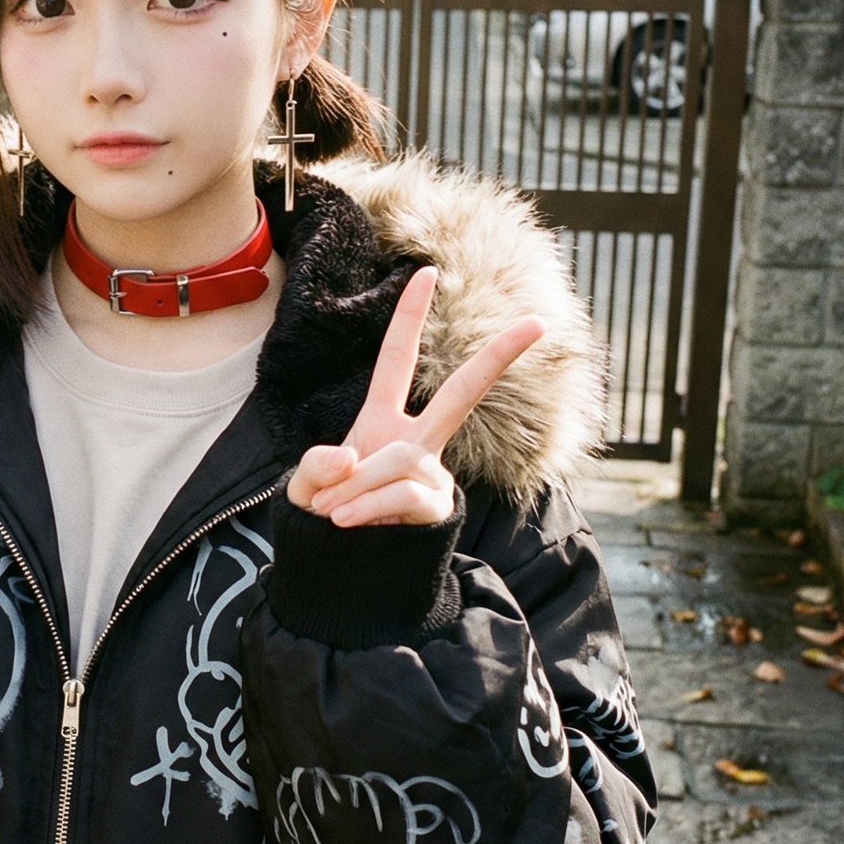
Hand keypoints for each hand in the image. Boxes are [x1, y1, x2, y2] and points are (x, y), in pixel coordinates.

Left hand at [287, 265, 545, 526]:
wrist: (337, 572)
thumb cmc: (323, 518)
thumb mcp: (305, 486)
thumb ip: (317, 466)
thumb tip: (353, 457)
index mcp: (382, 420)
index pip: (397, 360)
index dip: (410, 317)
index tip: (428, 271)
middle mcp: (416, 441)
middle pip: (462, 394)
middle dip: (498, 358)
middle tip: (539, 322)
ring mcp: (432, 474)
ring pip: (399, 462)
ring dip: (356, 488)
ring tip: (333, 512)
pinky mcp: (438, 507)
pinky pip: (403, 494)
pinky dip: (368, 506)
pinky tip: (347, 521)